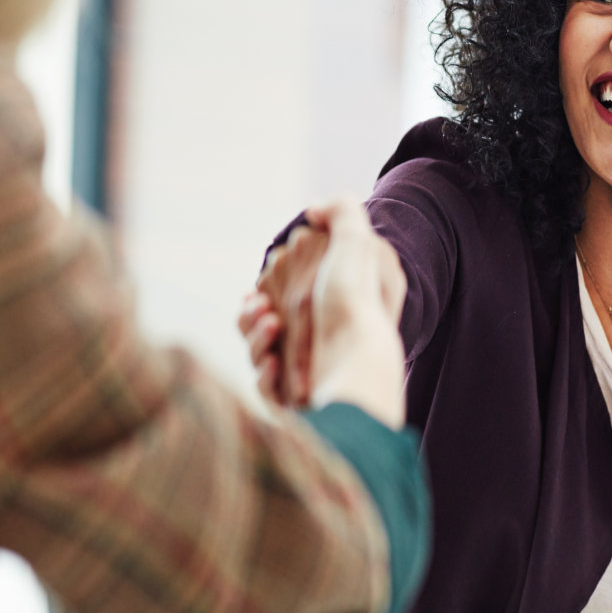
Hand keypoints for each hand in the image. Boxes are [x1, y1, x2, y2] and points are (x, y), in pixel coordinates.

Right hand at [240, 199, 406, 428]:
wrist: (358, 367)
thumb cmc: (355, 304)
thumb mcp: (357, 243)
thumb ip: (340, 212)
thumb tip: (313, 210)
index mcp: (333, 306)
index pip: (286, 293)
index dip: (270, 285)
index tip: (265, 281)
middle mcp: (321, 339)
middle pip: (264, 322)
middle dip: (253, 313)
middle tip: (261, 308)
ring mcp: (308, 372)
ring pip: (259, 352)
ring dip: (255, 337)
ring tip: (271, 327)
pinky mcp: (297, 401)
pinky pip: (266, 386)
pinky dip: (265, 374)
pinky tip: (275, 363)